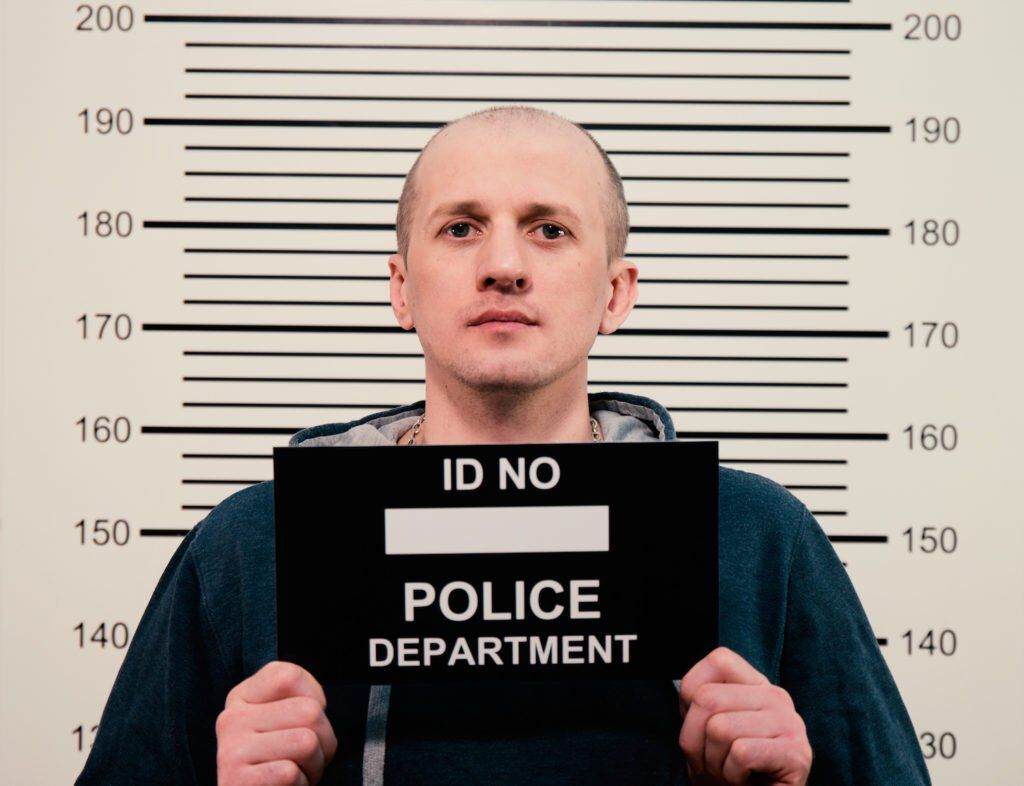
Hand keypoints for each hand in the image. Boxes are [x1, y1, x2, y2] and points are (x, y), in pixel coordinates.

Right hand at [216, 661, 338, 785]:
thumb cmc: (281, 763)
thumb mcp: (285, 721)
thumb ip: (298, 699)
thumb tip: (316, 704)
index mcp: (241, 698)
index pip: (289, 677)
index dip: (315, 701)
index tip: (303, 724)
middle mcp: (230, 719)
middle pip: (310, 711)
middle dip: (325, 741)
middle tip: (308, 759)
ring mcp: (231, 750)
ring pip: (307, 742)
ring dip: (315, 766)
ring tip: (298, 774)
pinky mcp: (236, 781)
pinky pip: (291, 773)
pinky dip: (299, 785)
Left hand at [678, 646, 811, 784]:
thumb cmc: (729, 771)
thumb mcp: (706, 729)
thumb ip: (702, 702)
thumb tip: (691, 692)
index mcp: (757, 685)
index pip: (718, 661)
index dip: (692, 696)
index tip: (700, 727)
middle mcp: (777, 697)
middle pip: (707, 698)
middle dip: (695, 740)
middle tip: (711, 762)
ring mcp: (790, 723)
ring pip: (719, 728)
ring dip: (713, 763)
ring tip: (729, 774)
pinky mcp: (796, 753)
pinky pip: (741, 753)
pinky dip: (731, 775)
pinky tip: (746, 781)